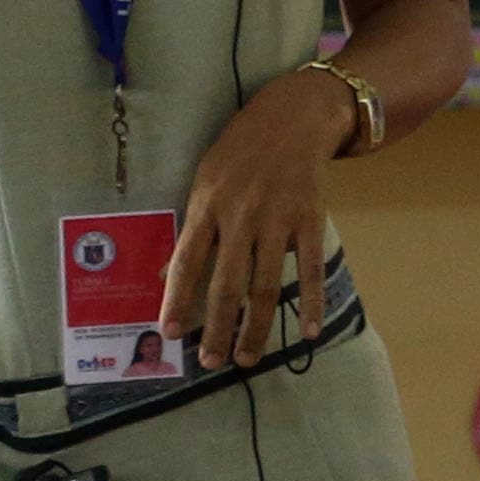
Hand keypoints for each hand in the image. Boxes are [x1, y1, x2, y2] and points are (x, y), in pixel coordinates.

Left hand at [163, 72, 348, 366]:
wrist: (292, 119)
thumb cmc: (239, 152)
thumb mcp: (204, 181)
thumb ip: (193, 228)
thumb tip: (169, 276)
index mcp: (207, 206)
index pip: (187, 263)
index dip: (177, 301)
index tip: (171, 334)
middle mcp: (240, 217)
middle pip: (227, 284)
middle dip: (218, 328)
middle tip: (211, 361)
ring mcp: (278, 221)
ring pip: (265, 286)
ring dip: (256, 327)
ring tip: (248, 357)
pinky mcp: (310, 221)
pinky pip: (310, 269)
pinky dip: (310, 303)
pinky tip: (306, 332)